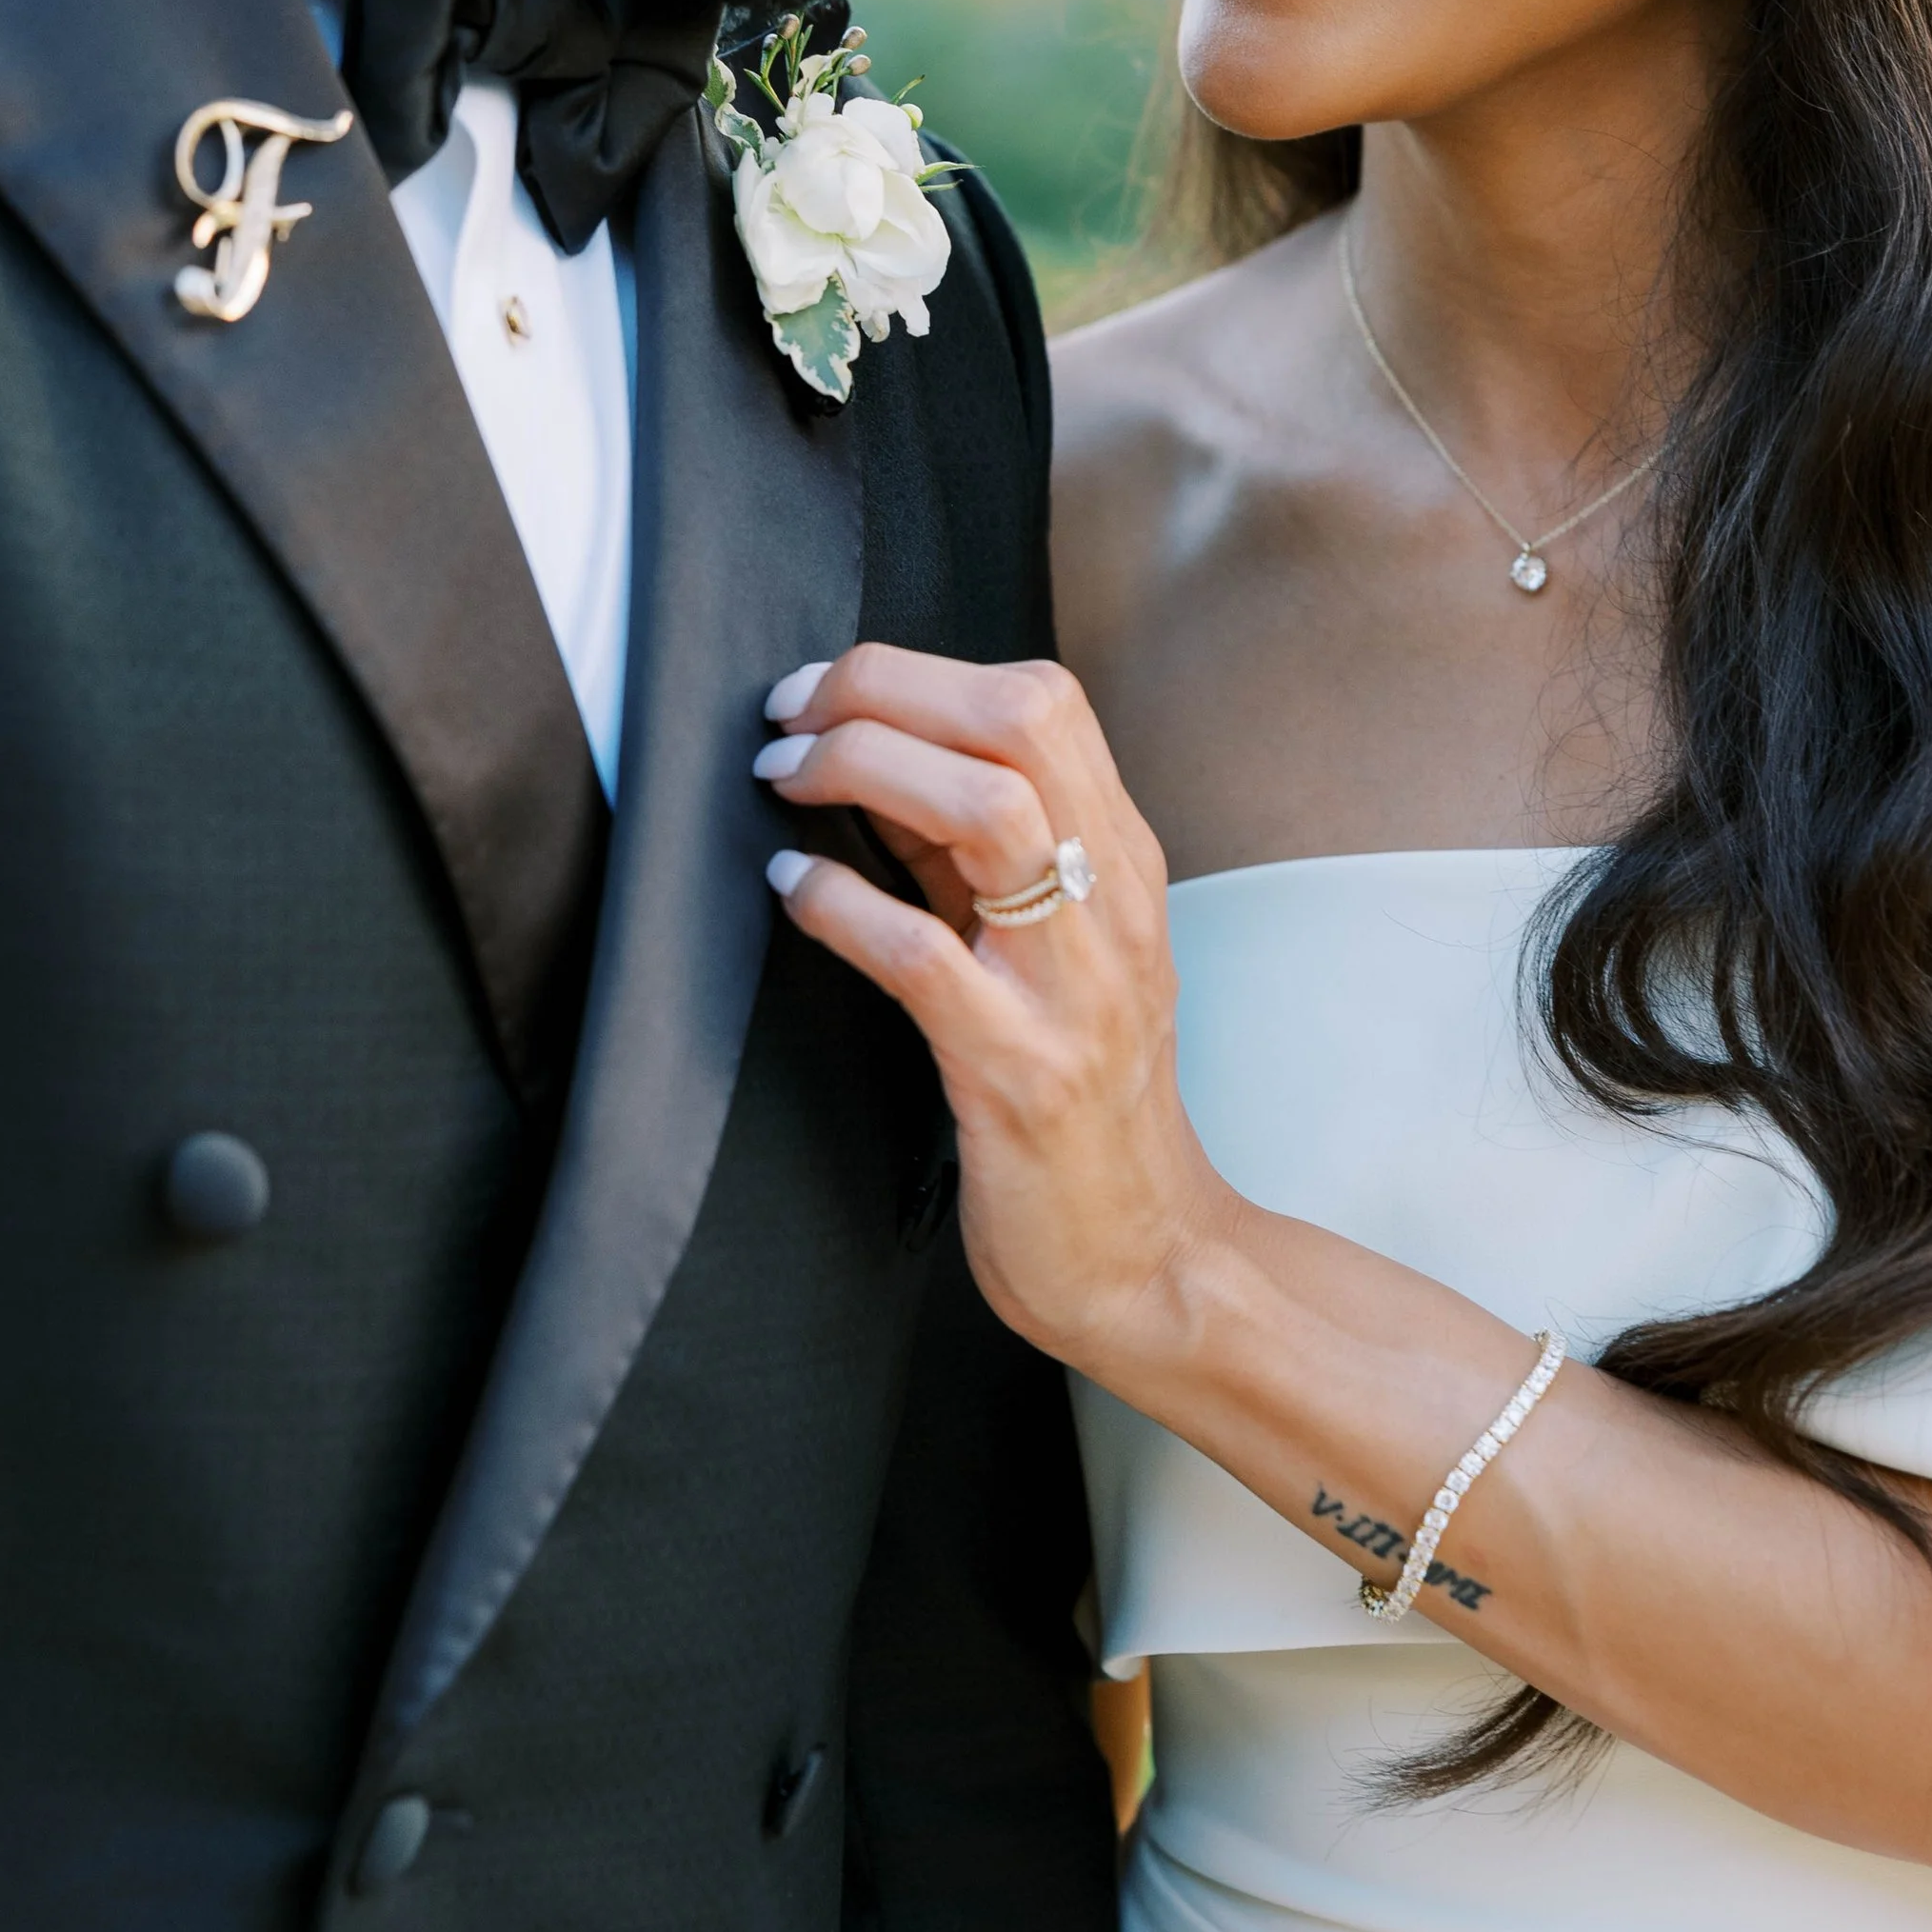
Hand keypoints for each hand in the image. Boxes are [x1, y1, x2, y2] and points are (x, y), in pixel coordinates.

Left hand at [754, 645, 1235, 1372]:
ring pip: (986, 810)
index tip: (826, 689)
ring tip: (785, 779)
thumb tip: (868, 758)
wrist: (1146, 1259)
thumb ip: (972, 857)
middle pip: (1019, 722)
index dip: (916, 672)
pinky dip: (841, 904)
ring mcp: (1074, 987)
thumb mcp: (1051, 949)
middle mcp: (1113, 904)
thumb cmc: (1086, 1103)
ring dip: (863, 769)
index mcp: (1122, 861)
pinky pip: (922, 954)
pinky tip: (793, 888)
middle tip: (791, 717)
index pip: (1042, 698)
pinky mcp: (1021, 1072)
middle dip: (883, 690)